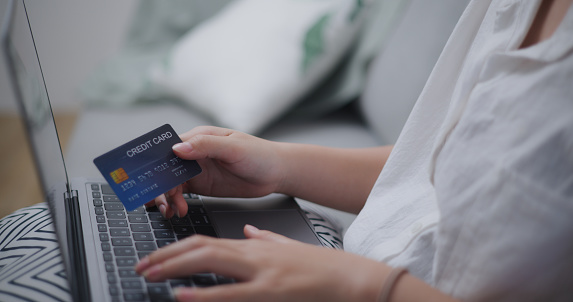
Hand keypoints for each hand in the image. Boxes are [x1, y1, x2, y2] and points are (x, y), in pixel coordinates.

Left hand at [135, 225, 387, 301]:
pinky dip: (203, 294)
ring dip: (175, 268)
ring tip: (150, 274)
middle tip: (142, 264)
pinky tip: (182, 295)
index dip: (177, 247)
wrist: (351, 277)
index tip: (157, 255)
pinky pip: (230, 294)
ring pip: (210, 262)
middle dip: (166, 256)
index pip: (207, 241)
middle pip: (200, 247)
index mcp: (254, 247)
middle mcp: (253, 254)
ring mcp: (260, 272)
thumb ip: (266, 239)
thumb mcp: (289, 246)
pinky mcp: (269, 291)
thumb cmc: (322, 267)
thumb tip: (249, 233)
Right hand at [146, 126, 285, 217]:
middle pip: (165, 168)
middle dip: (158, 185)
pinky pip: (181, 194)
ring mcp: (197, 170)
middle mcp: (194, 153)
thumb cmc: (259, 154)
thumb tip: (178, 148)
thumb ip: (206, 146)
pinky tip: (178, 211)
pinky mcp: (202, 185)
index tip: (146, 177)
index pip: (168, 147)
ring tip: (169, 210)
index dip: (154, 161)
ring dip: (165, 197)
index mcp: (199, 138)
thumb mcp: (234, 148)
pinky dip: (175, 203)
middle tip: (158, 201)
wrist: (276, 174)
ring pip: (170, 183)